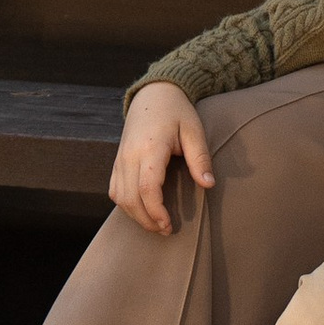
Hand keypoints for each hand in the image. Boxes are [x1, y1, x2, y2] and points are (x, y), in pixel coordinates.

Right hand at [111, 83, 214, 233]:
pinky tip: (142, 210)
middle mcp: (130, 155)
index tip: (169, 225)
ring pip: (119, 197)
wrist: (153, 94)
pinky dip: (126, 204)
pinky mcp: (117, 161)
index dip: (156, 212)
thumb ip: (200, 159)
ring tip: (156, 224)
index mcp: (150, 148)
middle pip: (130, 198)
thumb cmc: (177, 112)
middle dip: (146, 220)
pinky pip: (114, 189)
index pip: (147, 188)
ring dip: (135, 215)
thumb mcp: (194, 131)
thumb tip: (209, 184)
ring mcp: (120, 158)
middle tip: (166, 231)